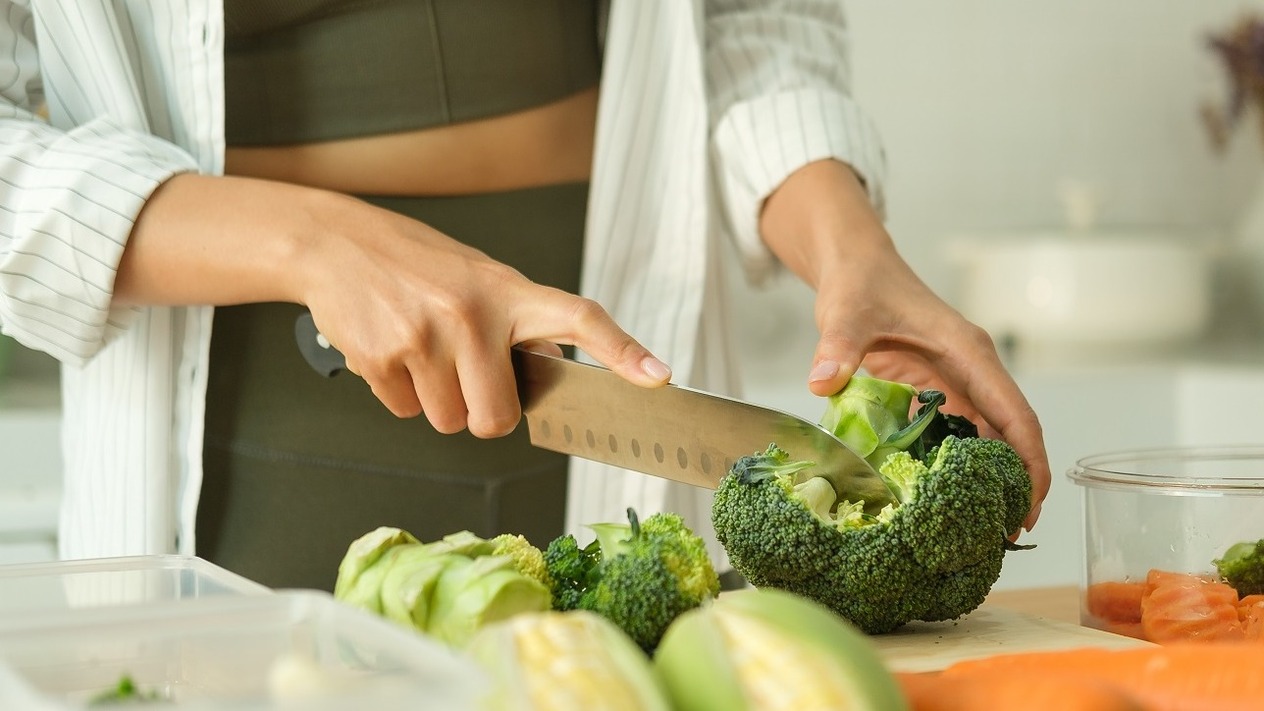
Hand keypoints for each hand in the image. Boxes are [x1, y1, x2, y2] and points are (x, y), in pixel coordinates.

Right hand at [296, 192, 672, 434]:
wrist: (337, 243)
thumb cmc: (419, 265)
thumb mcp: (480, 278)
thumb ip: (519, 323)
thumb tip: (551, 372)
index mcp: (508, 290)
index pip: (579, 318)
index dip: (622, 350)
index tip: (658, 377)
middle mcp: (471, 313)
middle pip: (496, 418)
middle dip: (481, 411)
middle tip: (464, 375)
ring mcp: (424, 337)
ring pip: (448, 422)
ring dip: (437, 401)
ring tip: (422, 351)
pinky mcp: (381, 357)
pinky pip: (405, 412)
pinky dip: (400, 393)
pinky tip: (393, 351)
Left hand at [758, 160, 1050, 529]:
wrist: (854, 266)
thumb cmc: (859, 284)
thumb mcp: (846, 314)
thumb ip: (838, 347)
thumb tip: (821, 382)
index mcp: (968, 354)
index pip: (1015, 415)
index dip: (1028, 463)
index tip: (1028, 506)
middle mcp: (971, 371)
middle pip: (1010, 436)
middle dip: (1015, 486)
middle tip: (1003, 537)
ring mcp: (955, 382)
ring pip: (985, 441)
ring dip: (987, 482)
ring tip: (976, 532)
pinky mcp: (934, 392)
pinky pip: (954, 436)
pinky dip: (954, 468)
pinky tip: (941, 501)